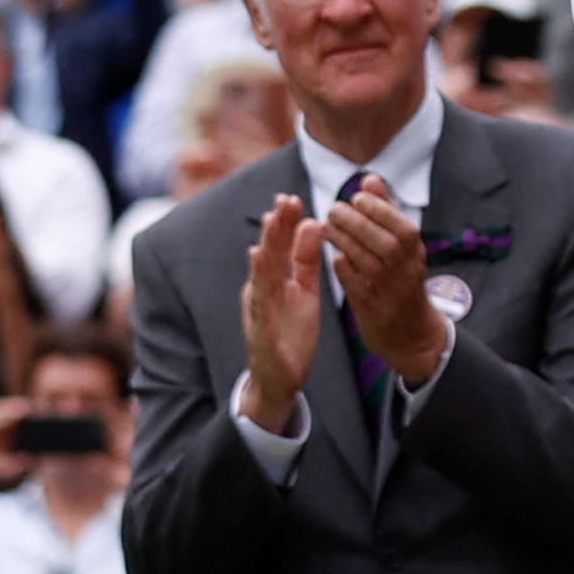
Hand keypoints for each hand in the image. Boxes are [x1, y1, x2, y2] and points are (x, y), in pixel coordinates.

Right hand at [237, 198, 327, 426]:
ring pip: (262, 273)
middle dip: (276, 226)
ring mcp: (260, 308)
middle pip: (269, 253)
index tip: (291, 197)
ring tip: (270, 220)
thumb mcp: (304, 290)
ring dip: (266, 245)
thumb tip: (314, 224)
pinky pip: (261, 302)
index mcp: (275, 281)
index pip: (280, 247)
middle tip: (284, 198)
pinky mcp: (261, 328)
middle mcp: (263, 290)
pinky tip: (259, 261)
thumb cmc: (291, 331)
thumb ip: (307, 260)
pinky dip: (260, 281)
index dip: (284, 224)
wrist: (280, 376)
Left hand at [322, 180, 448, 386]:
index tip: (356, 198)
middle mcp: (406, 271)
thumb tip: (369, 179)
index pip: (402, 227)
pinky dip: (341, 265)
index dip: (380, 210)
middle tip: (334, 209)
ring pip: (365, 261)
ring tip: (326, 226)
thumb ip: (385, 211)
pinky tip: (332, 253)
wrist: (408, 332)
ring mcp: (388, 290)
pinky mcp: (369, 306)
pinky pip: (352, 281)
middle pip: (384, 243)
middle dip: (357, 223)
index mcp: (416, 253)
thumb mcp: (402, 245)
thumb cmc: (400, 279)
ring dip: (343, 240)